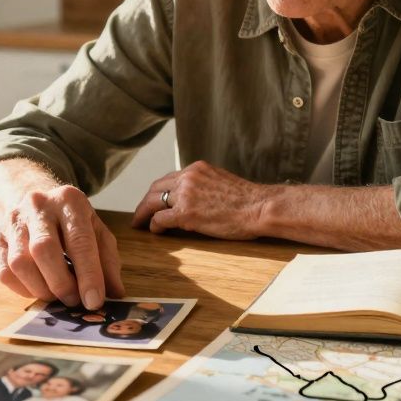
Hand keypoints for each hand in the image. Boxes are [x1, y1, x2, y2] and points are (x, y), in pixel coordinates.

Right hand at [0, 180, 125, 309]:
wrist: (34, 198)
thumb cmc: (70, 220)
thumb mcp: (96, 231)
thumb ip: (107, 261)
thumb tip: (115, 294)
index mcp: (69, 200)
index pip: (79, 241)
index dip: (88, 275)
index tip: (94, 301)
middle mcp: (38, 206)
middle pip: (44, 250)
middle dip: (61, 283)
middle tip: (75, 301)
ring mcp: (13, 221)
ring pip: (20, 263)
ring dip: (41, 289)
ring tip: (57, 296)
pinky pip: (4, 272)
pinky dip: (23, 289)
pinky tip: (39, 289)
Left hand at [131, 161, 270, 239]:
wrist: (260, 207)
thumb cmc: (249, 201)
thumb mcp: (223, 183)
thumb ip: (206, 186)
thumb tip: (199, 199)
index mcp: (197, 169)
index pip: (170, 178)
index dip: (159, 191)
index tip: (155, 200)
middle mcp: (188, 177)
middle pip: (156, 187)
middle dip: (146, 201)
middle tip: (140, 214)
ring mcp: (185, 194)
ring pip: (153, 202)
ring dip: (144, 214)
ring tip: (139, 224)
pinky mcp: (186, 213)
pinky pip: (160, 219)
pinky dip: (154, 226)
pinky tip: (155, 232)